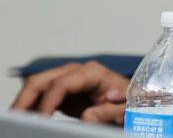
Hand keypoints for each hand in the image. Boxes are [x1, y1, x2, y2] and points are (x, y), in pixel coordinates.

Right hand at [9, 61, 128, 122]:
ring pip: (38, 85)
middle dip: (26, 97)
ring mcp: (69, 79)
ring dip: (25, 100)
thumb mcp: (127, 109)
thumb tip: (87, 115)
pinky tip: (28, 117)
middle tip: (17, 117)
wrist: (135, 101)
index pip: (62, 84)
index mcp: (94, 73)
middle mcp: (78, 72)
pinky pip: (42, 94)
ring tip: (18, 118)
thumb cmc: (132, 102)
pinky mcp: (64, 90)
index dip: (48, 102)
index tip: (41, 119)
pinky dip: (32, 105)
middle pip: (43, 79)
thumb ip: (109, 111)